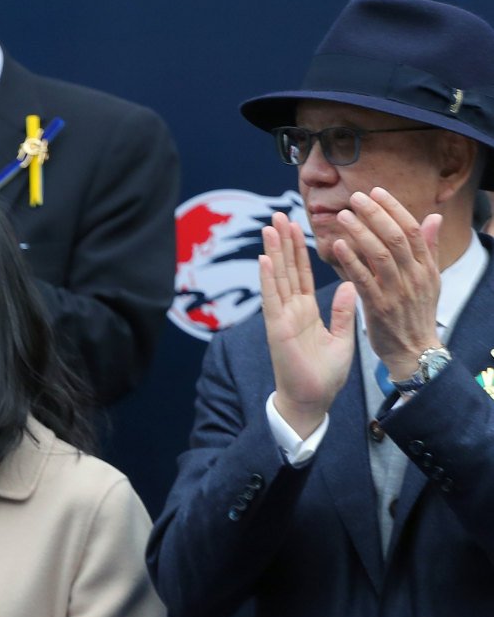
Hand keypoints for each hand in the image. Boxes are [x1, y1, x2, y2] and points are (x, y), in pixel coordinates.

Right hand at [259, 211, 355, 436]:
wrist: (313, 400)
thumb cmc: (324, 375)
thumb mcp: (342, 338)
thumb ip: (343, 312)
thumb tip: (351, 286)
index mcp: (307, 312)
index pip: (302, 275)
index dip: (299, 251)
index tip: (297, 227)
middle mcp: (291, 311)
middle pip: (287, 270)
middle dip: (283, 243)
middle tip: (278, 215)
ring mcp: (282, 318)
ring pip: (277, 278)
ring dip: (274, 252)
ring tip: (270, 227)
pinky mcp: (277, 329)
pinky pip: (273, 299)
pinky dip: (268, 278)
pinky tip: (264, 259)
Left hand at [328, 187, 443, 382]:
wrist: (413, 352)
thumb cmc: (416, 313)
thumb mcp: (430, 280)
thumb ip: (428, 248)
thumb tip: (434, 217)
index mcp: (426, 268)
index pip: (412, 229)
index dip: (393, 208)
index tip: (376, 191)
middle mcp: (414, 277)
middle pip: (395, 237)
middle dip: (375, 214)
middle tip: (355, 197)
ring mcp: (397, 292)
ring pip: (379, 255)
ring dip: (360, 232)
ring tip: (342, 215)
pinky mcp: (378, 308)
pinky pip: (363, 280)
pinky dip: (350, 261)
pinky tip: (337, 246)